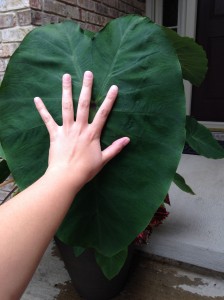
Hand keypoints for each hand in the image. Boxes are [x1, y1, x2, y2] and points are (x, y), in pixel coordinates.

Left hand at [34, 71, 129, 189]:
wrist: (66, 177)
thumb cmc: (86, 170)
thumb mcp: (103, 160)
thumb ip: (115, 148)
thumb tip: (128, 139)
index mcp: (92, 134)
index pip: (103, 113)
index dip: (109, 100)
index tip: (114, 87)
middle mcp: (80, 128)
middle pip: (84, 104)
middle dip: (87, 88)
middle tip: (88, 73)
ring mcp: (66, 129)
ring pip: (67, 107)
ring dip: (66, 91)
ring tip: (66, 76)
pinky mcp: (55, 134)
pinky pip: (47, 120)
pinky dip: (42, 109)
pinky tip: (37, 99)